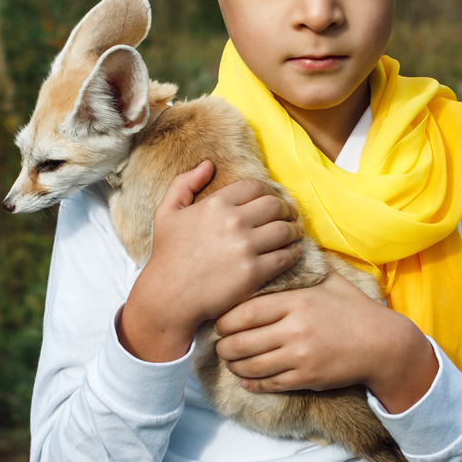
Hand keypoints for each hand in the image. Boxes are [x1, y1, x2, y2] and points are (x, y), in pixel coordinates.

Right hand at [120, 160, 304, 361]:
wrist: (168, 297)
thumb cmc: (167, 255)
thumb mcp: (166, 212)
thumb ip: (184, 183)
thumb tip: (208, 164)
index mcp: (216, 204)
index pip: (256, 187)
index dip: (268, 192)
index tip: (273, 200)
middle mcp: (233, 221)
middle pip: (276, 206)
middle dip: (286, 209)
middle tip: (290, 216)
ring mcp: (245, 247)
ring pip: (285, 230)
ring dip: (294, 230)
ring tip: (295, 233)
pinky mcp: (254, 273)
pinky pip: (286, 256)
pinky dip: (294, 252)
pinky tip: (293, 252)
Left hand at [213, 270, 439, 412]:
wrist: (383, 344)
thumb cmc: (355, 310)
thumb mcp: (330, 283)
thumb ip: (301, 274)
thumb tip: (277, 258)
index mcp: (297, 302)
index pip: (246, 312)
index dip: (225, 320)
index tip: (220, 322)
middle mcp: (295, 330)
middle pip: (242, 342)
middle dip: (224, 346)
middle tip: (220, 345)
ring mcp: (300, 357)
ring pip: (251, 366)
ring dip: (235, 366)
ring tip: (230, 362)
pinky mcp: (307, 378)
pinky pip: (269, 383)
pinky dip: (253, 383)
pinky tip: (247, 379)